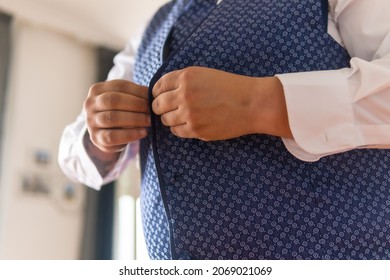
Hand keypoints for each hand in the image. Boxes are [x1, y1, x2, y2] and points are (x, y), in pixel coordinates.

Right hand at [84, 79, 149, 153]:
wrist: (108, 134)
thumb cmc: (120, 112)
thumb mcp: (125, 100)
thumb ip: (135, 95)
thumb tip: (152, 94)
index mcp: (97, 90)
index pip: (119, 86)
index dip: (138, 91)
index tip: (152, 97)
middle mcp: (90, 104)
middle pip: (113, 100)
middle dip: (135, 104)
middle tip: (151, 110)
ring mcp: (91, 122)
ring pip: (112, 118)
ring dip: (134, 119)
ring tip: (149, 121)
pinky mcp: (96, 138)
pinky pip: (113, 136)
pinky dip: (130, 134)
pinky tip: (143, 132)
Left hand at [152, 66, 290, 140]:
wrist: (252, 103)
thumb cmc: (230, 87)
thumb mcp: (205, 74)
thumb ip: (183, 81)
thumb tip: (163, 92)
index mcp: (186, 77)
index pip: (158, 86)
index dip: (157, 93)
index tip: (161, 96)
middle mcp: (184, 95)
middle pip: (158, 105)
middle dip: (160, 107)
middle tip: (167, 109)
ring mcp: (189, 114)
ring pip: (165, 120)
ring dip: (170, 118)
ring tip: (181, 116)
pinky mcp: (196, 130)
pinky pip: (177, 131)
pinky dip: (179, 128)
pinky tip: (189, 123)